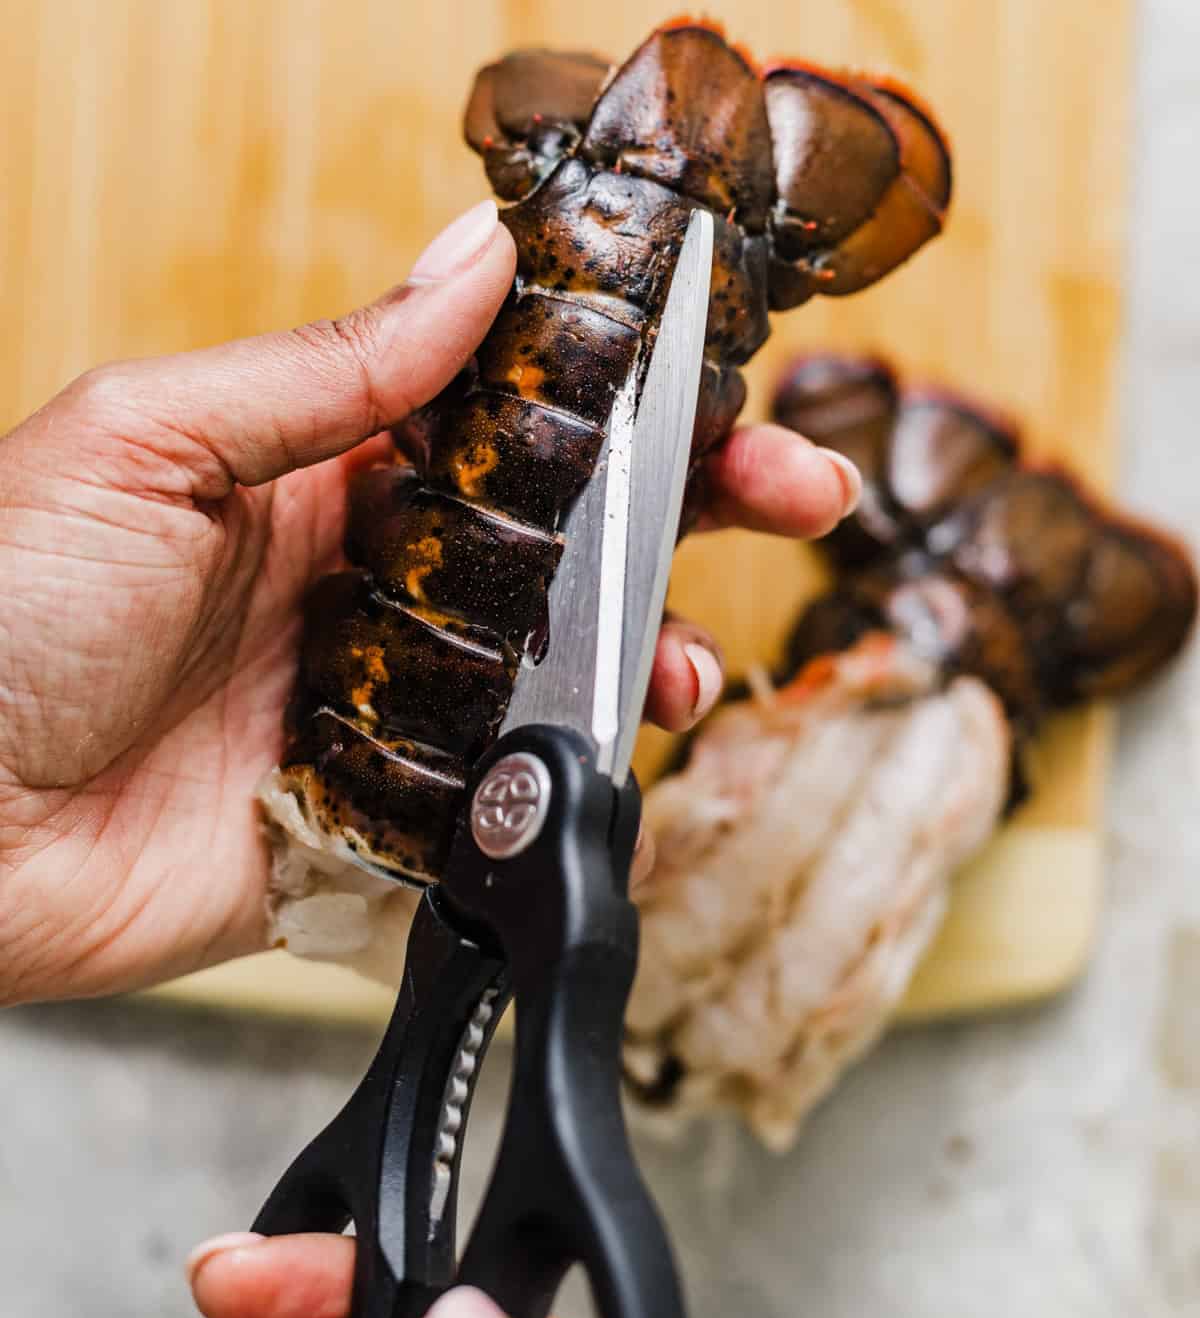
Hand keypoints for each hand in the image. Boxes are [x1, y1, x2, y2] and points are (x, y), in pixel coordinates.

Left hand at [0, 199, 859, 1003]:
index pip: (502, 419)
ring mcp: (374, 706)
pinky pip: (491, 796)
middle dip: (685, 517)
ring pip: (546, 674)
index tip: (714, 375)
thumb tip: (470, 264)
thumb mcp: (149, 443)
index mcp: (312, 474)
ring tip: (694, 662)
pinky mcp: (369, 821)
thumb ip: (327, 372)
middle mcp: (360, 586)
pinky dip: (559, 782)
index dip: (616, 396)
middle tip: (796, 493)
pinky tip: (605, 759)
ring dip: (640, 660)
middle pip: (557, 543)